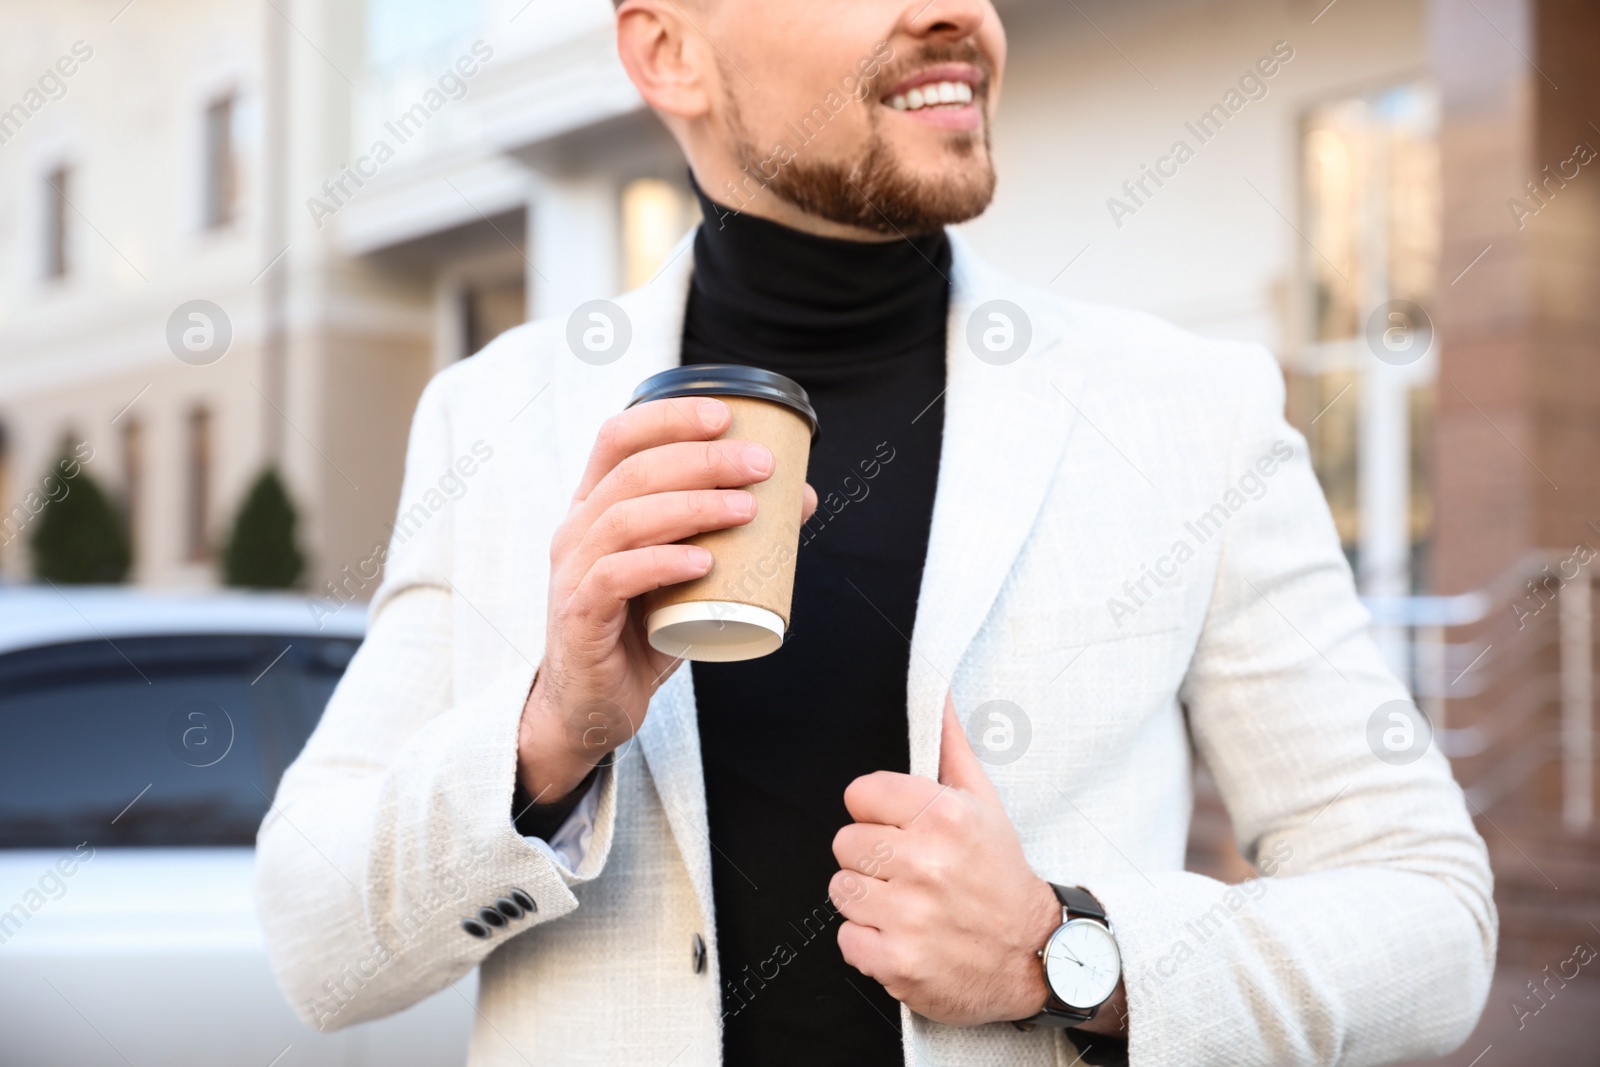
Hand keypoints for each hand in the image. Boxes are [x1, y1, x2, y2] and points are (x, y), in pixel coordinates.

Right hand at [517, 397, 815, 801]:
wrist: (596, 703)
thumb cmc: (642, 629)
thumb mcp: (687, 572)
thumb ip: (728, 533)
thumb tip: (799, 496)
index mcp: (596, 505)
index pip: (619, 438)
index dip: (669, 417)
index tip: (725, 414)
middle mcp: (577, 529)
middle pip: (633, 472)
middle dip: (701, 459)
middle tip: (760, 466)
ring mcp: (572, 572)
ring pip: (624, 519)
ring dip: (691, 506)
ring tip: (745, 509)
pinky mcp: (579, 616)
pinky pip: (614, 578)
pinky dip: (661, 563)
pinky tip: (702, 560)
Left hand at [829, 691, 1061, 1024]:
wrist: (1033, 954)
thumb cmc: (1000, 876)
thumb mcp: (984, 804)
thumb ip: (951, 747)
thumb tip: (938, 693)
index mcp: (944, 817)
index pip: (859, 794)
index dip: (876, 812)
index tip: (899, 828)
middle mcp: (926, 863)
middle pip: (845, 842)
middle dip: (871, 857)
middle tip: (908, 871)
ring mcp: (910, 916)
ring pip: (840, 889)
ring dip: (867, 900)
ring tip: (906, 903)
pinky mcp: (897, 962)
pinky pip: (845, 938)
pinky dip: (868, 942)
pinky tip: (903, 936)